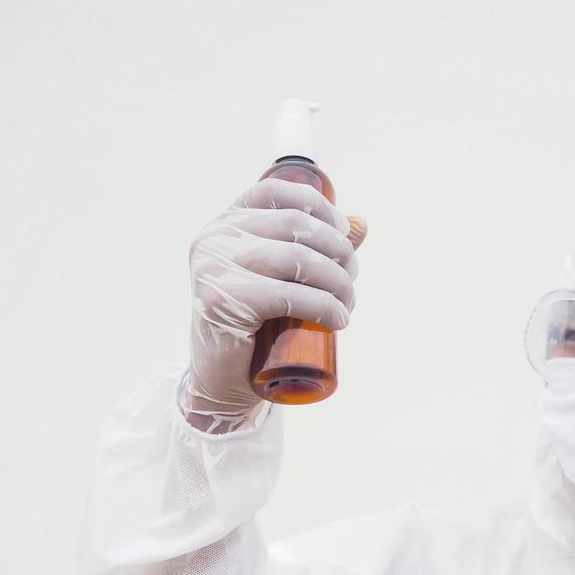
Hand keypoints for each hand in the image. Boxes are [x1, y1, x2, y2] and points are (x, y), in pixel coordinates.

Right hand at [184, 178, 364, 432]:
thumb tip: (360, 225)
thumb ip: (310, 249)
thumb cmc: (255, 329)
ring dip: (338, 282)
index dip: (318, 206)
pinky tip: (339, 320)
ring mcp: (214, 267)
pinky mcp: (222, 301)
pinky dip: (325, 307)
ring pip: (298, 259)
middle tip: (352, 279)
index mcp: (224, 225)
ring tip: (348, 304)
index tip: (345, 233)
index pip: (275, 191)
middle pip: (296, 226)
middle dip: (338, 251)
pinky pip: (289, 296)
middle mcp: (214, 238)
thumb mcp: (278, 279)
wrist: (220, 382)